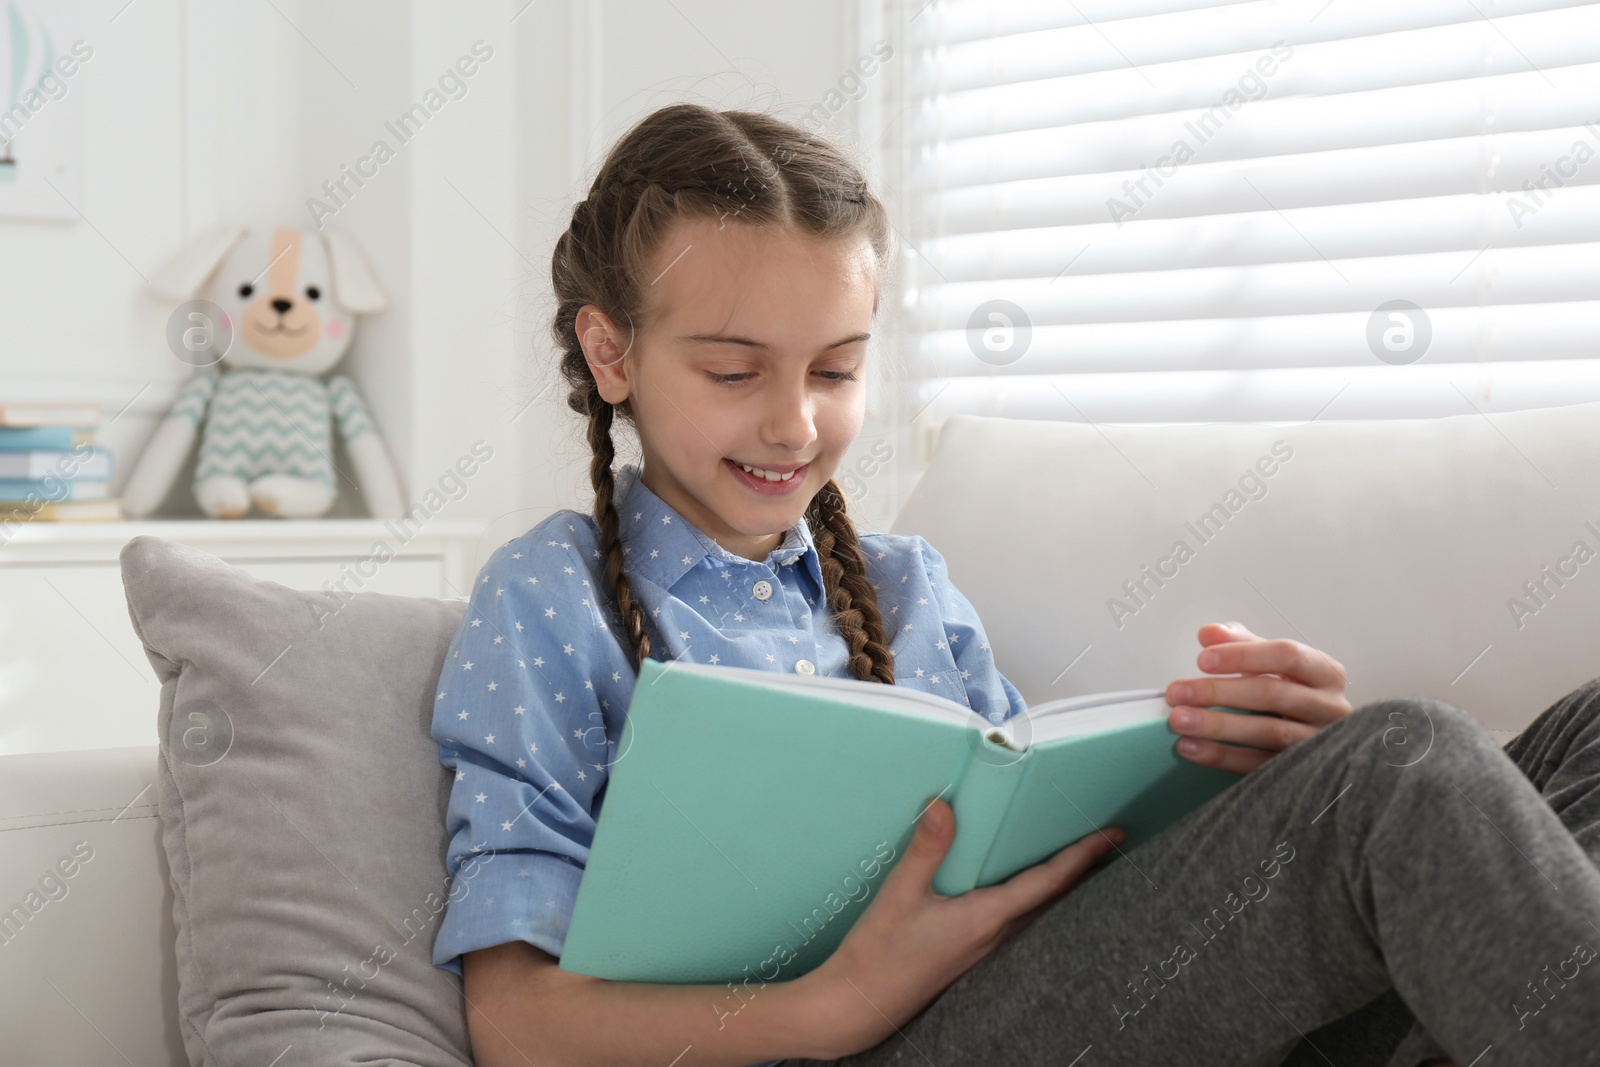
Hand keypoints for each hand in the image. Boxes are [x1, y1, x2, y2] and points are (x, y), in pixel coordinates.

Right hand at [801, 797, 1122, 1059]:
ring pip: (1037, 913)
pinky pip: (1017, 924)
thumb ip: (925, 850)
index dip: (1082, 855)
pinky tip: (1026, 895)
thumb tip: (943, 807)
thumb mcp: (898, 895)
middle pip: (1053, 899)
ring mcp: (984, 951)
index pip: (1047, 882)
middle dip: (1083, 870)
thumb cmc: (877, 956)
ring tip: (1079, 863)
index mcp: (984, 920)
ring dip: (1061, 887)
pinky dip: (1035, 902)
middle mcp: (994, 937)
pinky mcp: (969, 955)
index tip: (1110, 834)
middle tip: (1109, 843)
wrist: (859, 1006)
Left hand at [1164, 621, 1351, 773]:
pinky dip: (1221, 756)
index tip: (1203, 659)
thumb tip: (1210, 633)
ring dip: (1217, 726)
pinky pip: (1259, 765)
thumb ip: (1241, 642)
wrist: (1314, 733)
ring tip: (1180, 719)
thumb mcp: (1271, 661)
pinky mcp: (1301, 772)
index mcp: (1325, 672)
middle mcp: (1329, 706)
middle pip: (1273, 694)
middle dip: (1219, 692)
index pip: (1287, 655)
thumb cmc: (1291, 690)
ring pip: (1268, 732)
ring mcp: (1318, 742)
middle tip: (1178, 692)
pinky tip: (1190, 747)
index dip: (1243, 655)